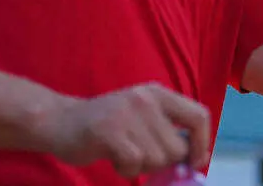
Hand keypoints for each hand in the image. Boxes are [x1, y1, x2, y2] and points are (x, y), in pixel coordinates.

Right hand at [44, 83, 209, 177]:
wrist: (60, 121)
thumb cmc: (107, 124)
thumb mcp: (142, 115)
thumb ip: (168, 129)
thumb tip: (197, 157)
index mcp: (159, 93)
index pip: (199, 116)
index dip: (202, 143)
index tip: (194, 161)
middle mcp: (147, 99)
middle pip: (177, 148)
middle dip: (161, 162)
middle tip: (139, 154)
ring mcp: (128, 114)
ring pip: (157, 160)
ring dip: (141, 166)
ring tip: (122, 152)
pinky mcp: (110, 132)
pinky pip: (135, 164)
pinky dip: (125, 169)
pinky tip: (113, 158)